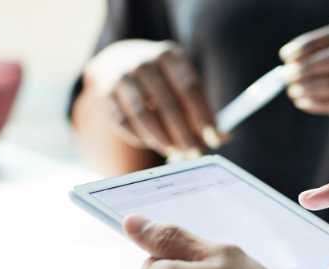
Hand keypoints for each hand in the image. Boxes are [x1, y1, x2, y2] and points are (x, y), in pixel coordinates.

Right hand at [84, 40, 222, 159]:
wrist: (119, 62)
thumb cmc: (163, 80)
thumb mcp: (184, 84)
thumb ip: (203, 109)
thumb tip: (223, 136)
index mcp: (170, 55)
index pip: (190, 88)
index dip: (203, 116)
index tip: (214, 139)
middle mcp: (143, 62)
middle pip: (168, 103)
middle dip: (184, 134)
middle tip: (195, 153)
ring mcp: (121, 76)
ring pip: (143, 115)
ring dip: (162, 139)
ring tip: (175, 152)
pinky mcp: (105, 93)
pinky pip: (124, 123)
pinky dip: (141, 138)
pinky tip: (154, 143)